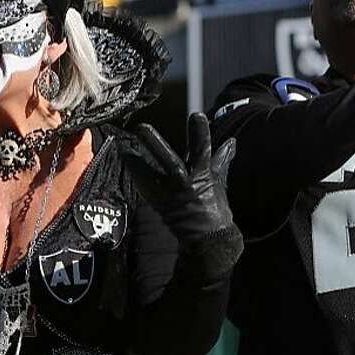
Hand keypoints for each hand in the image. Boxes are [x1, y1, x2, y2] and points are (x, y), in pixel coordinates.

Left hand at [120, 115, 236, 240]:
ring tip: (122, 146)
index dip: (200, 132)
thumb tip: (232, 141)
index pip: (202, 149)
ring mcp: (168, 195)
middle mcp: (184, 183)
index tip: (197, 116)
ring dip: (135, 160)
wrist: (207, 239)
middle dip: (155, 144)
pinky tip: (125, 158)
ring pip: (148, 174)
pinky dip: (135, 171)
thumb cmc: (214, 207)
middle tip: (141, 128)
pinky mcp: (157, 203)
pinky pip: (143, 185)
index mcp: (203, 175)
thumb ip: (221, 159)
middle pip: (168, 160)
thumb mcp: (218, 180)